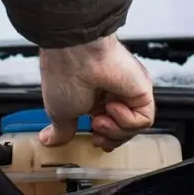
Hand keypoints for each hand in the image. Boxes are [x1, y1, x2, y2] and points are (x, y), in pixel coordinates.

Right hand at [38, 35, 154, 150]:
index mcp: (95, 98)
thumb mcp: (60, 112)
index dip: (104, 139)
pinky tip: (112, 106)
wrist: (75, 55)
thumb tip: (49, 140)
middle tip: (97, 132)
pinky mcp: (142, 91)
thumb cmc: (64, 75)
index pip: (109, 127)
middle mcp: (113, 94)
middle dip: (110, 138)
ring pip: (134, 128)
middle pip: (123, 131)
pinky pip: (144, 120)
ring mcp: (128, 92)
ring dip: (116, 130)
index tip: (94, 139)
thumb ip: (61, 130)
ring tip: (100, 118)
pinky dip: (127, 120)